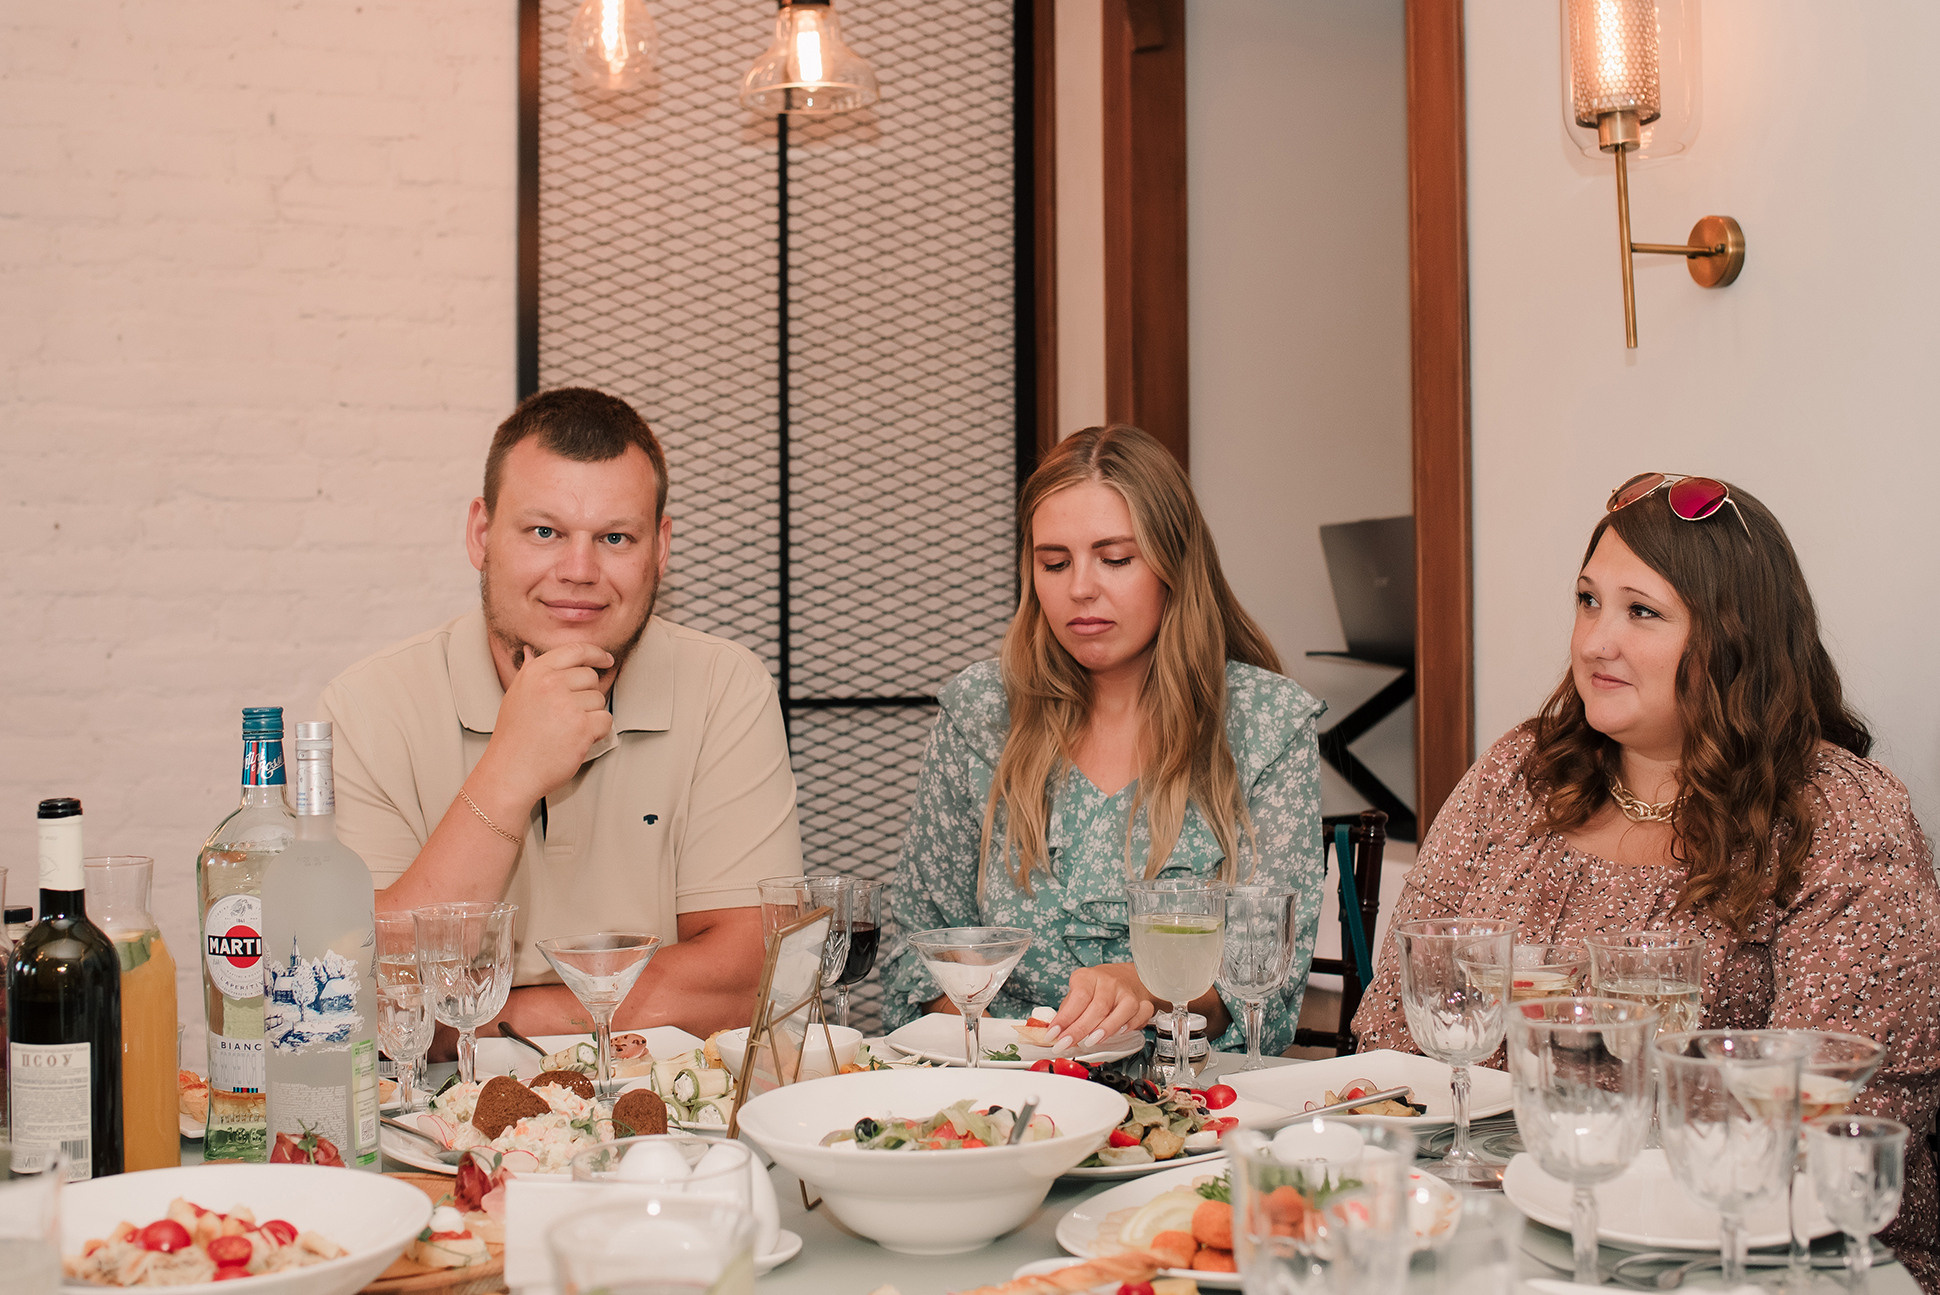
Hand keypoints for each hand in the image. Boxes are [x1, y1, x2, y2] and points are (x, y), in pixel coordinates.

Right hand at [474, 643, 614, 807]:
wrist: (510, 772)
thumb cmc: (513, 738)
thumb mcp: (515, 695)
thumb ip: (530, 672)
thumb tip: (531, 651)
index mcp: (536, 673)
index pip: (575, 650)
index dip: (595, 653)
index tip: (605, 659)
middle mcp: (551, 684)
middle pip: (591, 677)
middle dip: (587, 696)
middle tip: (568, 715)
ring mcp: (567, 705)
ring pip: (599, 700)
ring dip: (590, 716)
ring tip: (566, 730)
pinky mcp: (582, 726)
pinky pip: (605, 720)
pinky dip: (597, 732)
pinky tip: (576, 739)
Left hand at [1049, 963, 1153, 1049]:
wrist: (1128, 977)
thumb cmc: (1098, 988)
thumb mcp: (1078, 992)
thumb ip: (1067, 1012)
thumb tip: (1053, 1033)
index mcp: (1088, 977)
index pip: (1077, 998)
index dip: (1065, 1018)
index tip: (1053, 1034)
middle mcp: (1109, 982)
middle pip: (1097, 1007)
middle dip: (1079, 1029)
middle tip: (1066, 1044)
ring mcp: (1127, 992)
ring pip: (1121, 1010)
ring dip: (1106, 1029)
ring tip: (1090, 1042)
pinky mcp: (1142, 1002)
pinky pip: (1140, 1014)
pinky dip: (1131, 1025)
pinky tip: (1119, 1033)